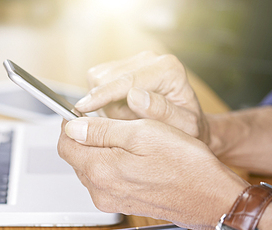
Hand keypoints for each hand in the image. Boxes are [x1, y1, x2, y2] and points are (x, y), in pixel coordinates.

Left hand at [57, 117, 248, 229]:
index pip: (65, 145)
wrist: (208, 197)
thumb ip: (102, 130)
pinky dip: (110, 164)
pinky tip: (132, 157)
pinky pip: (104, 179)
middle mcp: (100, 190)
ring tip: (126, 139)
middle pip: (76, 157)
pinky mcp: (121, 203)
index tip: (81, 113)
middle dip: (85, 137)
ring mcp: (110, 200)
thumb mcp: (142, 133)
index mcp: (101, 171)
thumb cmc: (184, 164)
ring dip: (99, 150)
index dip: (69, 124)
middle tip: (109, 122)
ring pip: (89, 167)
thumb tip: (73, 126)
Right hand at [75, 51, 210, 143]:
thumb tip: (135, 96)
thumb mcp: (184, 126)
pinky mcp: (123, 66)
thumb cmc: (188, 127)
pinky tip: (117, 110)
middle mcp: (151, 59)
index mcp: (168, 69)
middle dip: (105, 104)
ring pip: (98, 76)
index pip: (126, 80)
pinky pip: (98, 79)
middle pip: (106, 76)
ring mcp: (135, 60)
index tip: (84, 108)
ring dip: (102, 102)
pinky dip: (101, 98)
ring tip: (123, 118)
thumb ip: (162, 112)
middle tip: (121, 124)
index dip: (102, 95)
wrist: (186, 123)